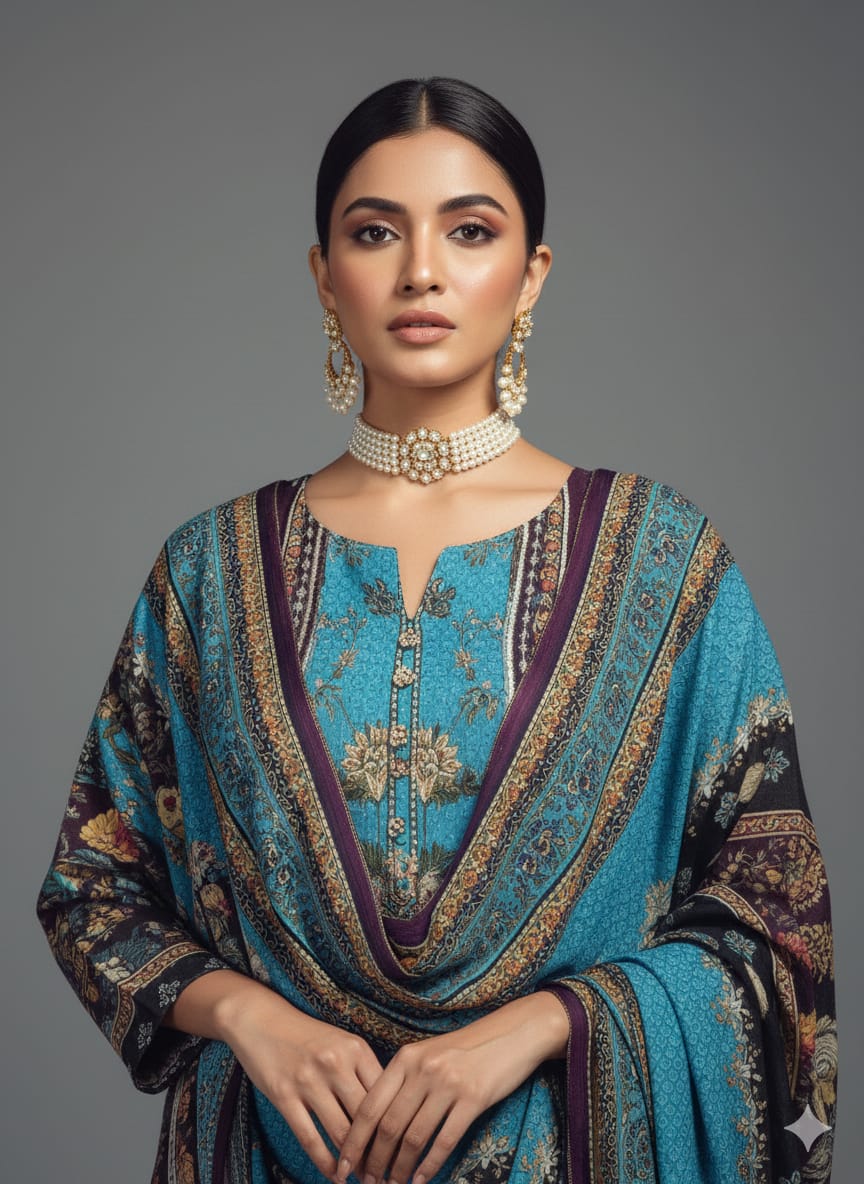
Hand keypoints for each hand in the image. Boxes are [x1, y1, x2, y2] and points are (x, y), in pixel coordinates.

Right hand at [220, 985, 384, 1179]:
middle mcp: (336, 1063)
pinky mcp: (284, 1095)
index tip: (401, 1149)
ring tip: (362, 1178)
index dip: (395, 1126)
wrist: (261, 1019)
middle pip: (367, 1117)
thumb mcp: (342, 1043)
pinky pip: (309, 1137)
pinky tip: (333, 1174)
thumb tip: (388, 1112)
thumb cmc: (307, 1036)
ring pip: (341, 1132)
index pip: (385, 1096)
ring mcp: (309, 1080)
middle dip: (378, 1150)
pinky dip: (325, 1162)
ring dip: (353, 1162)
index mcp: (356, 1049)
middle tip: (385, 1172)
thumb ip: (363, 1072)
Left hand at [335, 990, 568, 1183]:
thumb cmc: (466, 1049)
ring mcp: (448, 1084)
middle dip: (374, 1160)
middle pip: (388, 1126)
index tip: (344, 1164)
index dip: (354, 1139)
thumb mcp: (428, 1055)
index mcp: (406, 1058)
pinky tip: (421, 1180)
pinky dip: (428, 1165)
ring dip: (399, 1168)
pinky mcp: (473, 1099)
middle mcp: (423, 1070)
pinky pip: (444, 1140)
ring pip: (413, 1137)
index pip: (370, 1105)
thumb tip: (377, 1124)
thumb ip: (403, 1081)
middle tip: (368, 1182)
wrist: (511, 1034)